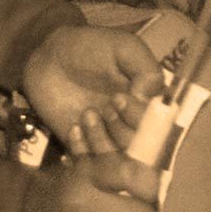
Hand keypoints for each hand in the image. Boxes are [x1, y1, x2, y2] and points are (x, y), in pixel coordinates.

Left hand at [21, 23, 160, 152]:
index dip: (141, 116)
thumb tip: (146, 99)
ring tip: (86, 114)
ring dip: (102, 138)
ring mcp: (109, 136)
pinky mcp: (85, 147)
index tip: (120, 96)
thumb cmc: (91, 48)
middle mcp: (134, 123)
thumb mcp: (125, 47)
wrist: (50, 58)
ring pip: (118, 158)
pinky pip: (91, 163)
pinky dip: (82, 148)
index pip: (160, 124)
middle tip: (106, 104)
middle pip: (142, 145)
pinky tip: (74, 127)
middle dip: (122, 127)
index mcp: (150, 101)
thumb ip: (145, 69)